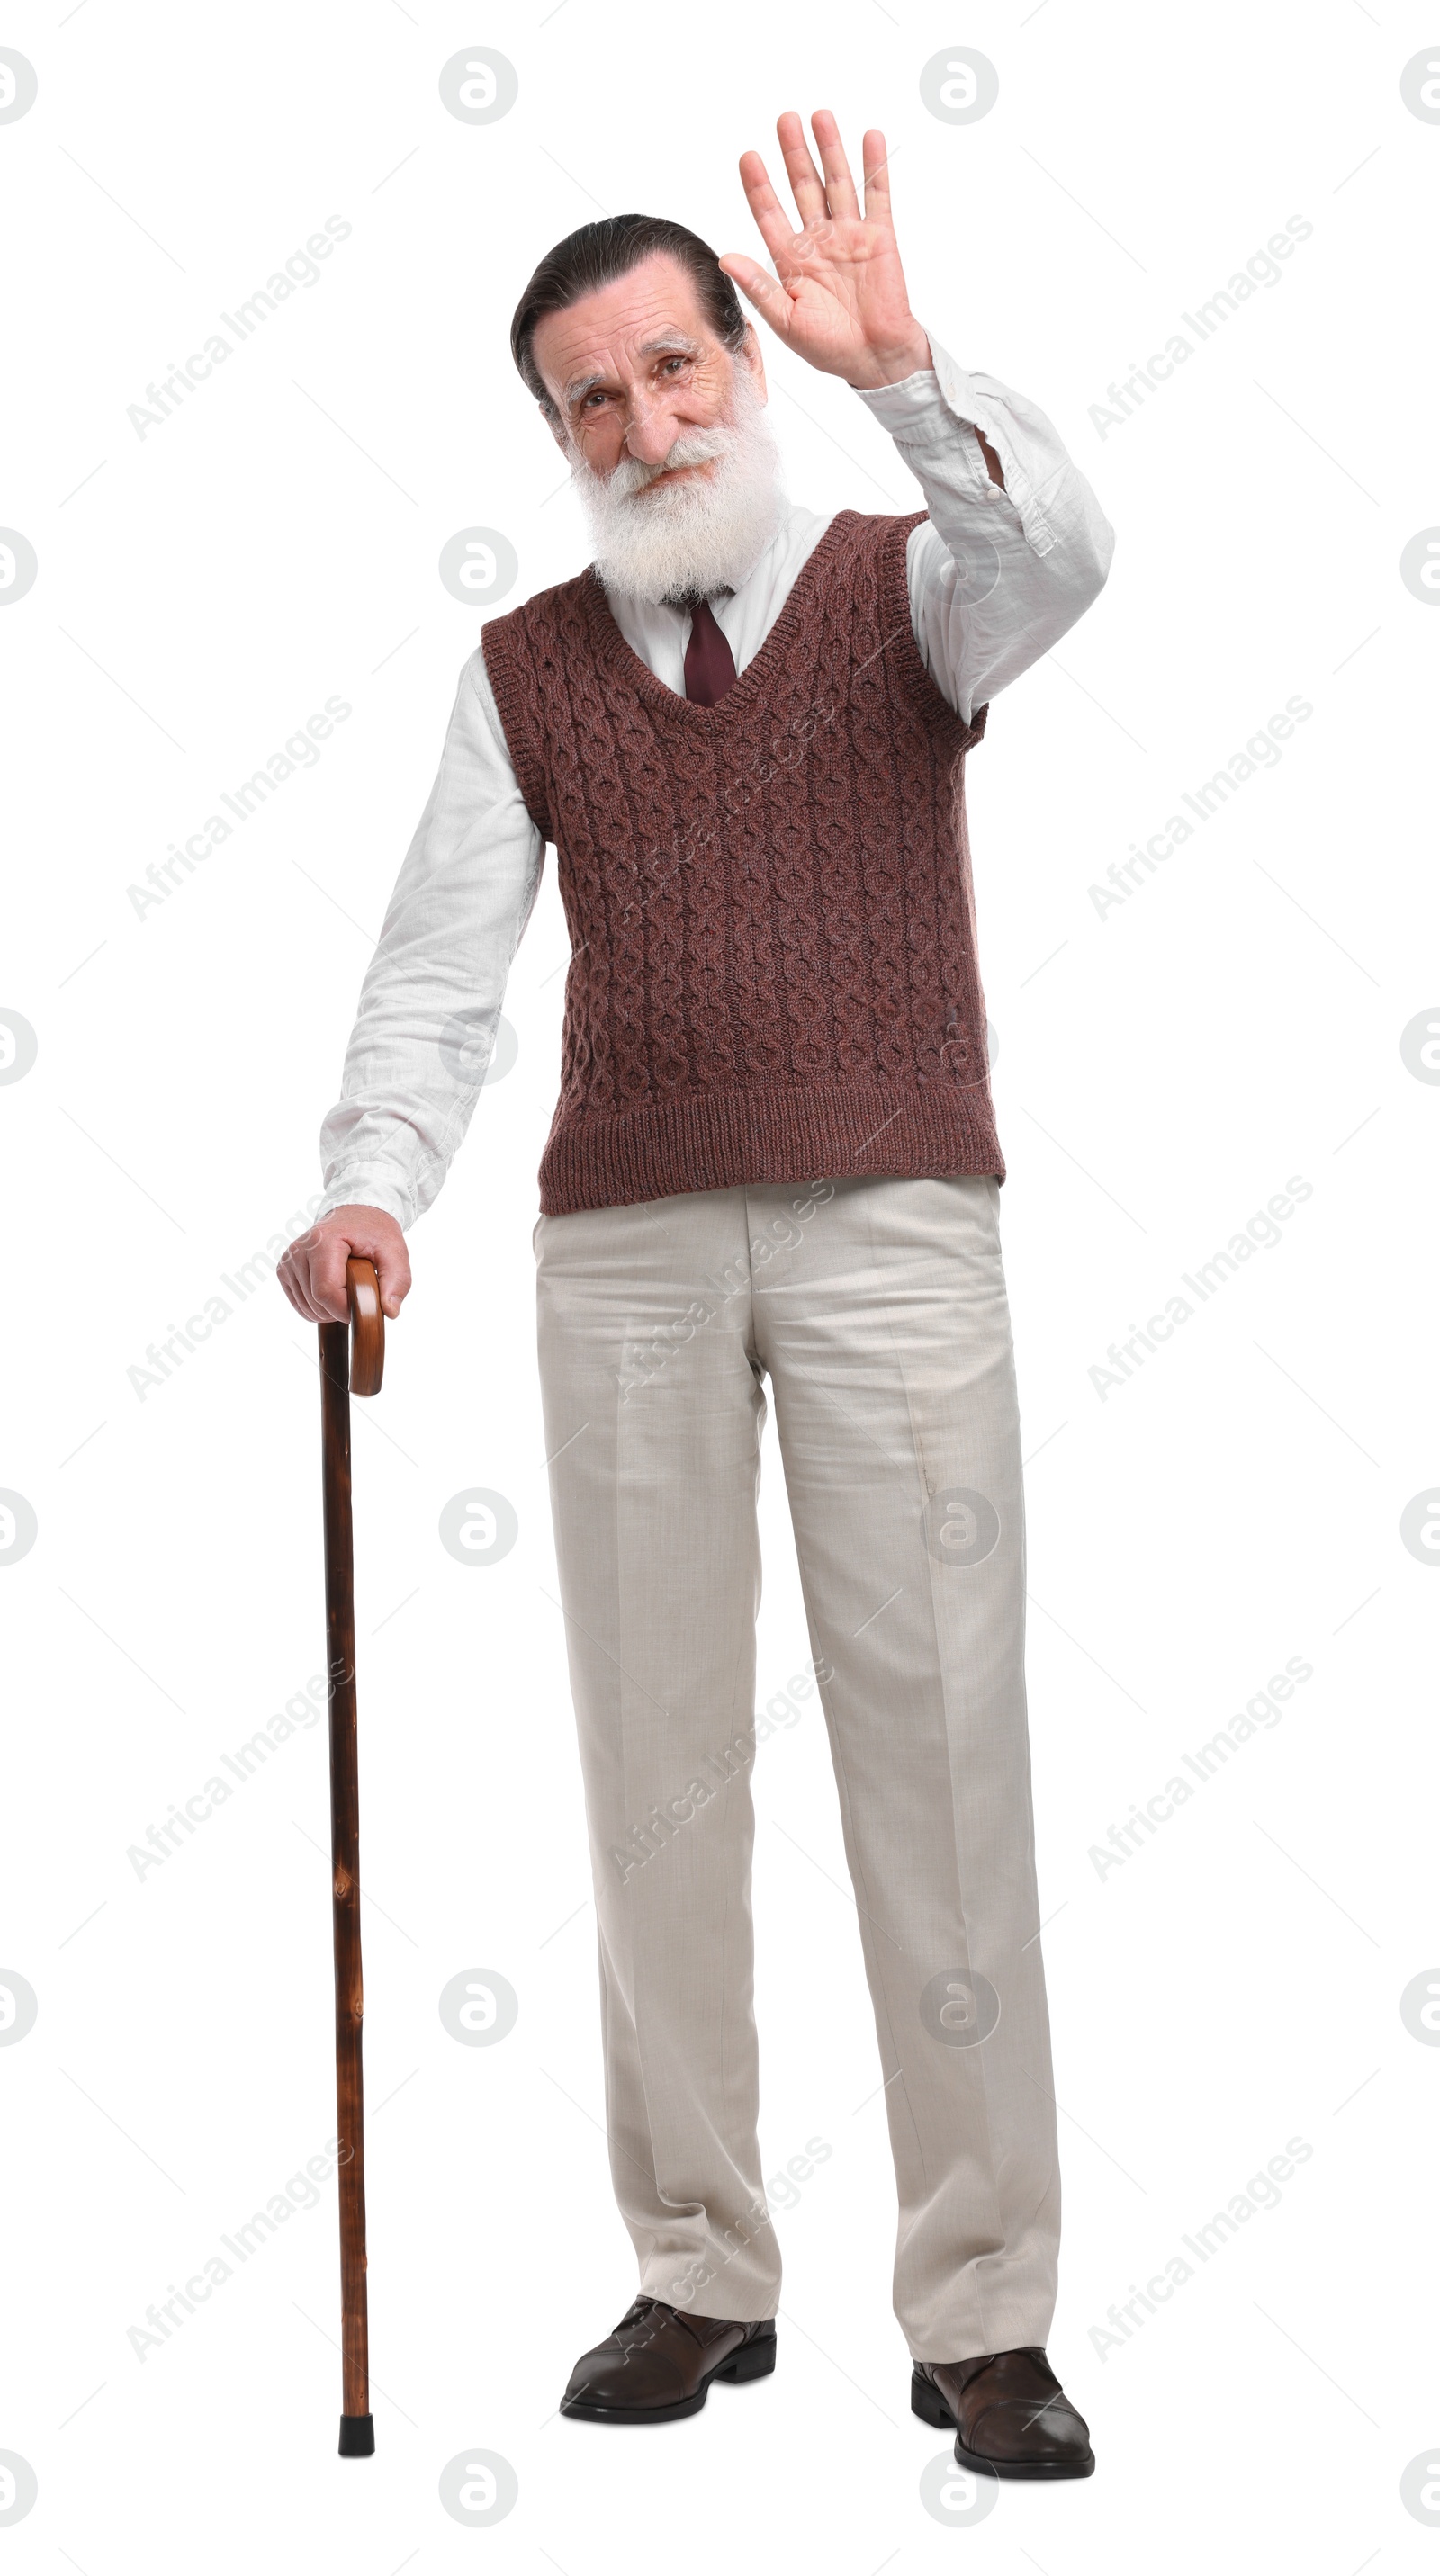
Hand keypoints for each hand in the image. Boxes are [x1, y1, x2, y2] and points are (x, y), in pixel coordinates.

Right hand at [277, 1204, 410, 1324]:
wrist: (357, 1216)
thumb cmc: (374, 1233)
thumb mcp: (396, 1253)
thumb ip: (397, 1282)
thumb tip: (390, 1312)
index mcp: (322, 1242)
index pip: (326, 1292)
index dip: (346, 1309)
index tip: (365, 1305)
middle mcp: (298, 1250)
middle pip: (316, 1303)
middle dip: (341, 1310)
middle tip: (360, 1292)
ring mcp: (288, 1261)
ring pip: (306, 1309)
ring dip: (331, 1310)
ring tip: (347, 1287)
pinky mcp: (284, 1270)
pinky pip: (300, 1306)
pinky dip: (319, 1307)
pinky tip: (334, 1290)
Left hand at [719, 110, 930, 390]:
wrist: (874, 360)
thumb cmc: (829, 347)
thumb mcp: (785, 321)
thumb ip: (758, 286)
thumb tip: (725, 258)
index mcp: (792, 260)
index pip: (770, 213)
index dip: (759, 185)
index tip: (748, 157)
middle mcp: (819, 240)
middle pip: (803, 187)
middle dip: (793, 153)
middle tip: (784, 120)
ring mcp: (849, 235)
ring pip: (836, 182)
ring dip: (829, 149)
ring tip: (820, 117)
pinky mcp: (880, 237)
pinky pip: (877, 195)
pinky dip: (874, 167)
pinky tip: (869, 137)